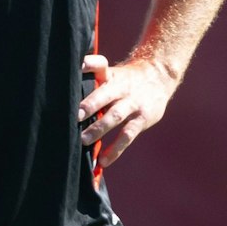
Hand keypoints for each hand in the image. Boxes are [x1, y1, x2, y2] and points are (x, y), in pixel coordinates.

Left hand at [78, 53, 177, 169]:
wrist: (159, 77)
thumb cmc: (125, 79)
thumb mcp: (111, 72)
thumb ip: (91, 78)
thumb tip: (68, 84)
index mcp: (111, 75)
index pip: (100, 65)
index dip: (90, 64)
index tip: (78, 66)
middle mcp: (122, 88)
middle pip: (106, 94)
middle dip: (91, 104)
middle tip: (75, 116)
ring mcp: (133, 103)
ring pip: (116, 116)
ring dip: (99, 128)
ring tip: (83, 140)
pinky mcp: (142, 119)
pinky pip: (127, 136)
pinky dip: (115, 149)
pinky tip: (103, 161)